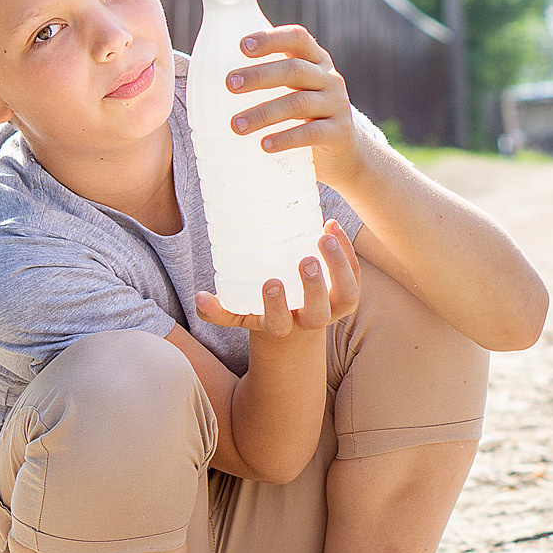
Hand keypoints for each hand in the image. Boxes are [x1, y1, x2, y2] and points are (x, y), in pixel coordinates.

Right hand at [194, 221, 358, 335]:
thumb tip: (198, 298)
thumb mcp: (240, 314)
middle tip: (306, 259)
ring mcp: (335, 308)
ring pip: (347, 294)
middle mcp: (312, 321)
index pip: (280, 324)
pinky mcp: (348, 291)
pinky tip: (331, 225)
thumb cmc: (262, 312)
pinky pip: (354, 273)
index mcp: (283, 327)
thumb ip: (218, 310)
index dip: (277, 307)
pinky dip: (347, 250)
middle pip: (319, 312)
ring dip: (339, 266)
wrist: (296, 323)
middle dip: (314, 287)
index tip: (271, 283)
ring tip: (325, 236)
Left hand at [227, 25, 371, 185]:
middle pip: (293, 69)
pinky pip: (311, 133)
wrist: (345, 157)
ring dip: (263, 113)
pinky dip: (285, 138)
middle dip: (258, 76)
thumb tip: (206, 79)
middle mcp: (329, 78)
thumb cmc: (306, 119)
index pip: (297, 38)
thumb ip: (268, 81)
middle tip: (228, 84)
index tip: (241, 46)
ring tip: (235, 126)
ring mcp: (337, 105)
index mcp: (316, 61)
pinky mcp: (339, 133)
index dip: (270, 39)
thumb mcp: (293, 93)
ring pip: (298, 103)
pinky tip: (264, 145)